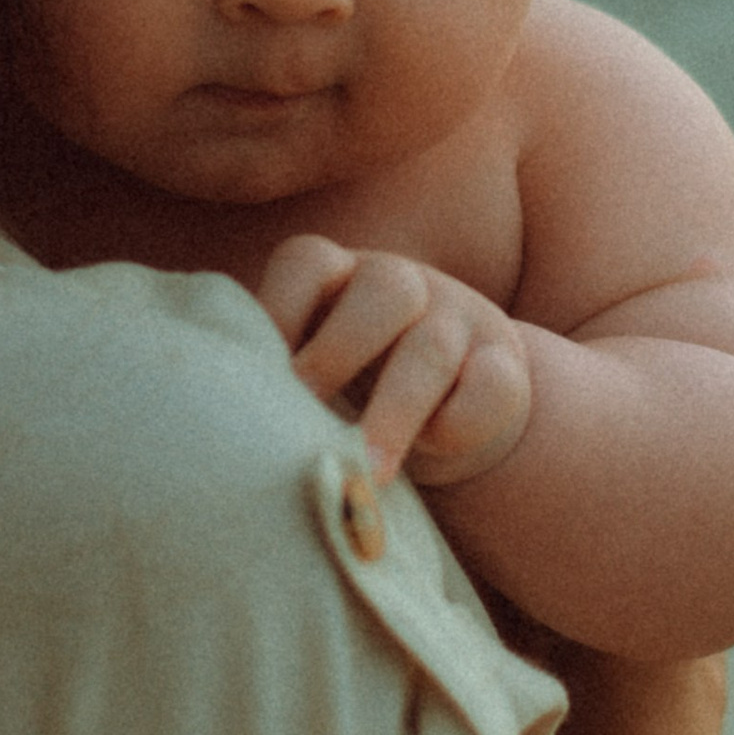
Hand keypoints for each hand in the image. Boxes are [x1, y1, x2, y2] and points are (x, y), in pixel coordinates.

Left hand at [260, 235, 534, 489]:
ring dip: (394, 414)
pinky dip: (460, 422)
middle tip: (301, 413)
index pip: (308, 262)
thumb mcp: (308, 377)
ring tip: (366, 473)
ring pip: (432, 348)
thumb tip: (228, 436)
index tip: (252, 375)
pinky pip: (492, 385)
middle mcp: (401, 285)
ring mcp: (459, 319)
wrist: (445, 415)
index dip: (277, 310)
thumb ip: (276, 384)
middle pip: (383, 290)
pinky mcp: (505, 365)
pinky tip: (432, 452)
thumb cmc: (345, 397)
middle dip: (336, 354)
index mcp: (340, 276)